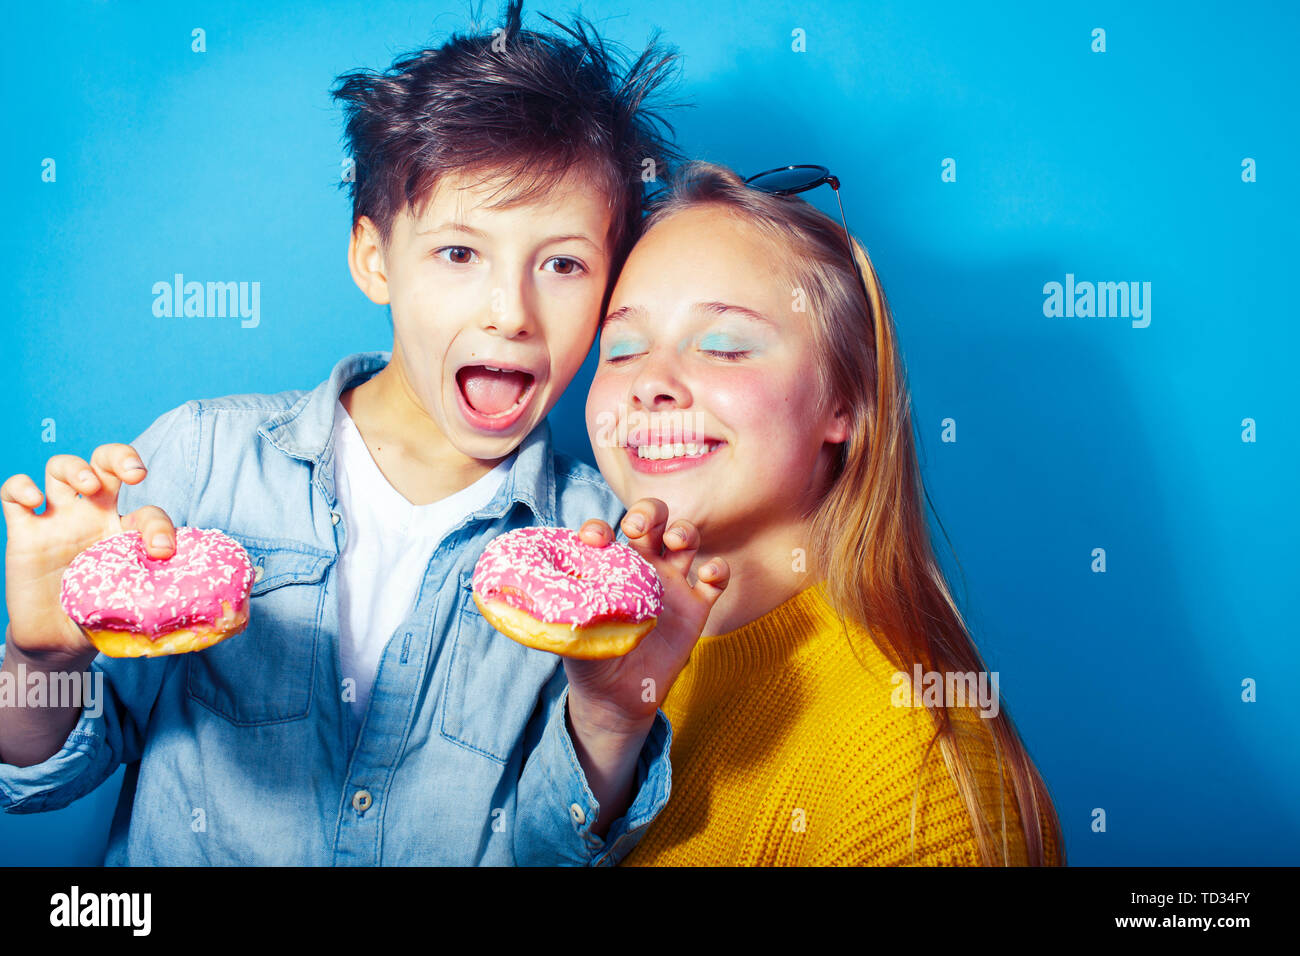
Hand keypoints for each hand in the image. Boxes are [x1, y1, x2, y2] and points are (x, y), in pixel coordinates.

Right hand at [1, 444, 177, 669]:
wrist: (57, 643)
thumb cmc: (100, 617)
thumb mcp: (132, 604)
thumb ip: (155, 593)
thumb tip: (190, 598)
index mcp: (125, 532)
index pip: (148, 512)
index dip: (160, 526)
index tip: (164, 551)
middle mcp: (92, 517)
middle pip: (104, 463)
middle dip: (120, 457)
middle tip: (134, 475)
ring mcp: (57, 521)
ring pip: (60, 468)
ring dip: (75, 467)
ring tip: (87, 486)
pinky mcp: (24, 533)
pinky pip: (13, 495)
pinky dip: (20, 486)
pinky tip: (35, 501)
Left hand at [563, 497, 729, 736]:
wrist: (617, 699)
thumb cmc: (590, 661)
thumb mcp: (570, 636)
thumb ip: (560, 615)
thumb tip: (527, 601)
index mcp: (610, 569)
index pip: (607, 533)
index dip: (601, 527)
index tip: (594, 538)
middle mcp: (643, 568)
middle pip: (654, 520)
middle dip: (649, 513)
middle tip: (638, 527)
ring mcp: (672, 585)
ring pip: (687, 539)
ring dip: (685, 531)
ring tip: (677, 543)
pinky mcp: (696, 608)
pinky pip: (716, 579)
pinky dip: (718, 569)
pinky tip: (708, 575)